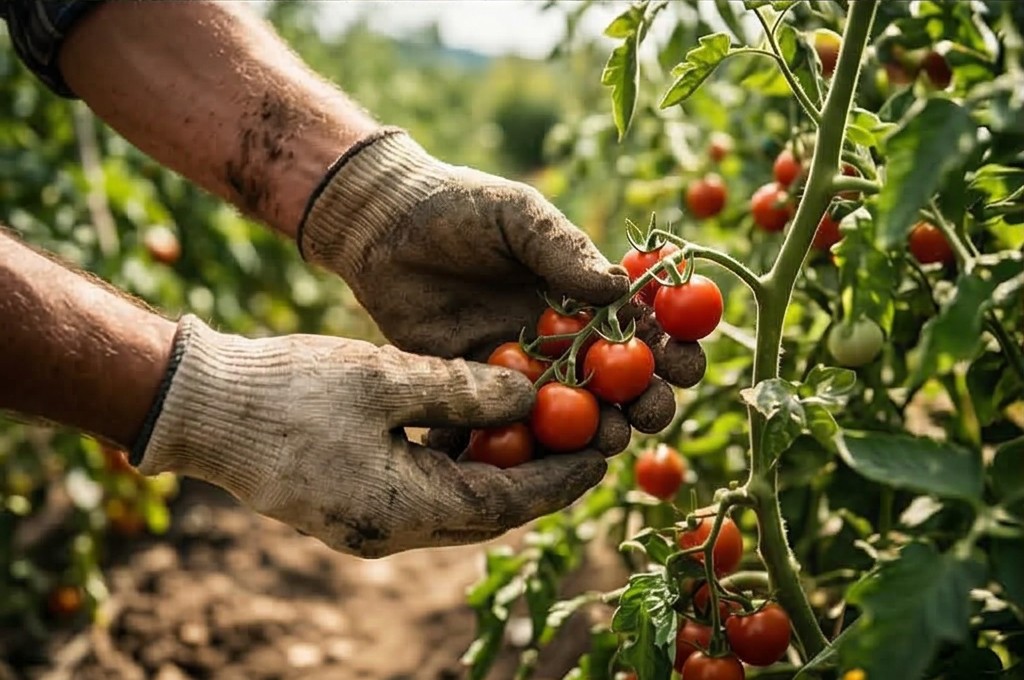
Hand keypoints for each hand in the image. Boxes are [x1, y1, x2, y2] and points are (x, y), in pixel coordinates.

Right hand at [136, 315, 605, 557]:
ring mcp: (368, 526)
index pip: (504, 504)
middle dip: (538, 481)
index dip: (557, 479)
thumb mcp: (384, 377)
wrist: (204, 408)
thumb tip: (529, 394)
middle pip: (487, 514)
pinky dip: (461, 471)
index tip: (599, 454)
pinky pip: (426, 497)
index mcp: (403, 508)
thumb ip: (461, 389)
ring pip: (458, 508)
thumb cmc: (289, 390)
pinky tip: (478, 436)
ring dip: (501, 476)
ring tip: (541, 438)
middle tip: (581, 446)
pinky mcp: (351, 510)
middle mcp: (391, 532)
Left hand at [298, 129, 705, 452]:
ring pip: (571, 415)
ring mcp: (520, 370)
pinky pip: (506, 426)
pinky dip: (522, 446)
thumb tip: (621, 288)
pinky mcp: (476, 389)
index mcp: (583, 295)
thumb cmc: (458, 207)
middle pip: (619, 385)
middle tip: (647, 415)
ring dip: (596, 433)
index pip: (645, 329)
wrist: (384, 226)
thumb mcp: (517, 216)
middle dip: (645, 404)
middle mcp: (561, 340)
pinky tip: (536, 456)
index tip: (686, 366)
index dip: (674, 350)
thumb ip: (564, 250)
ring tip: (605, 441)